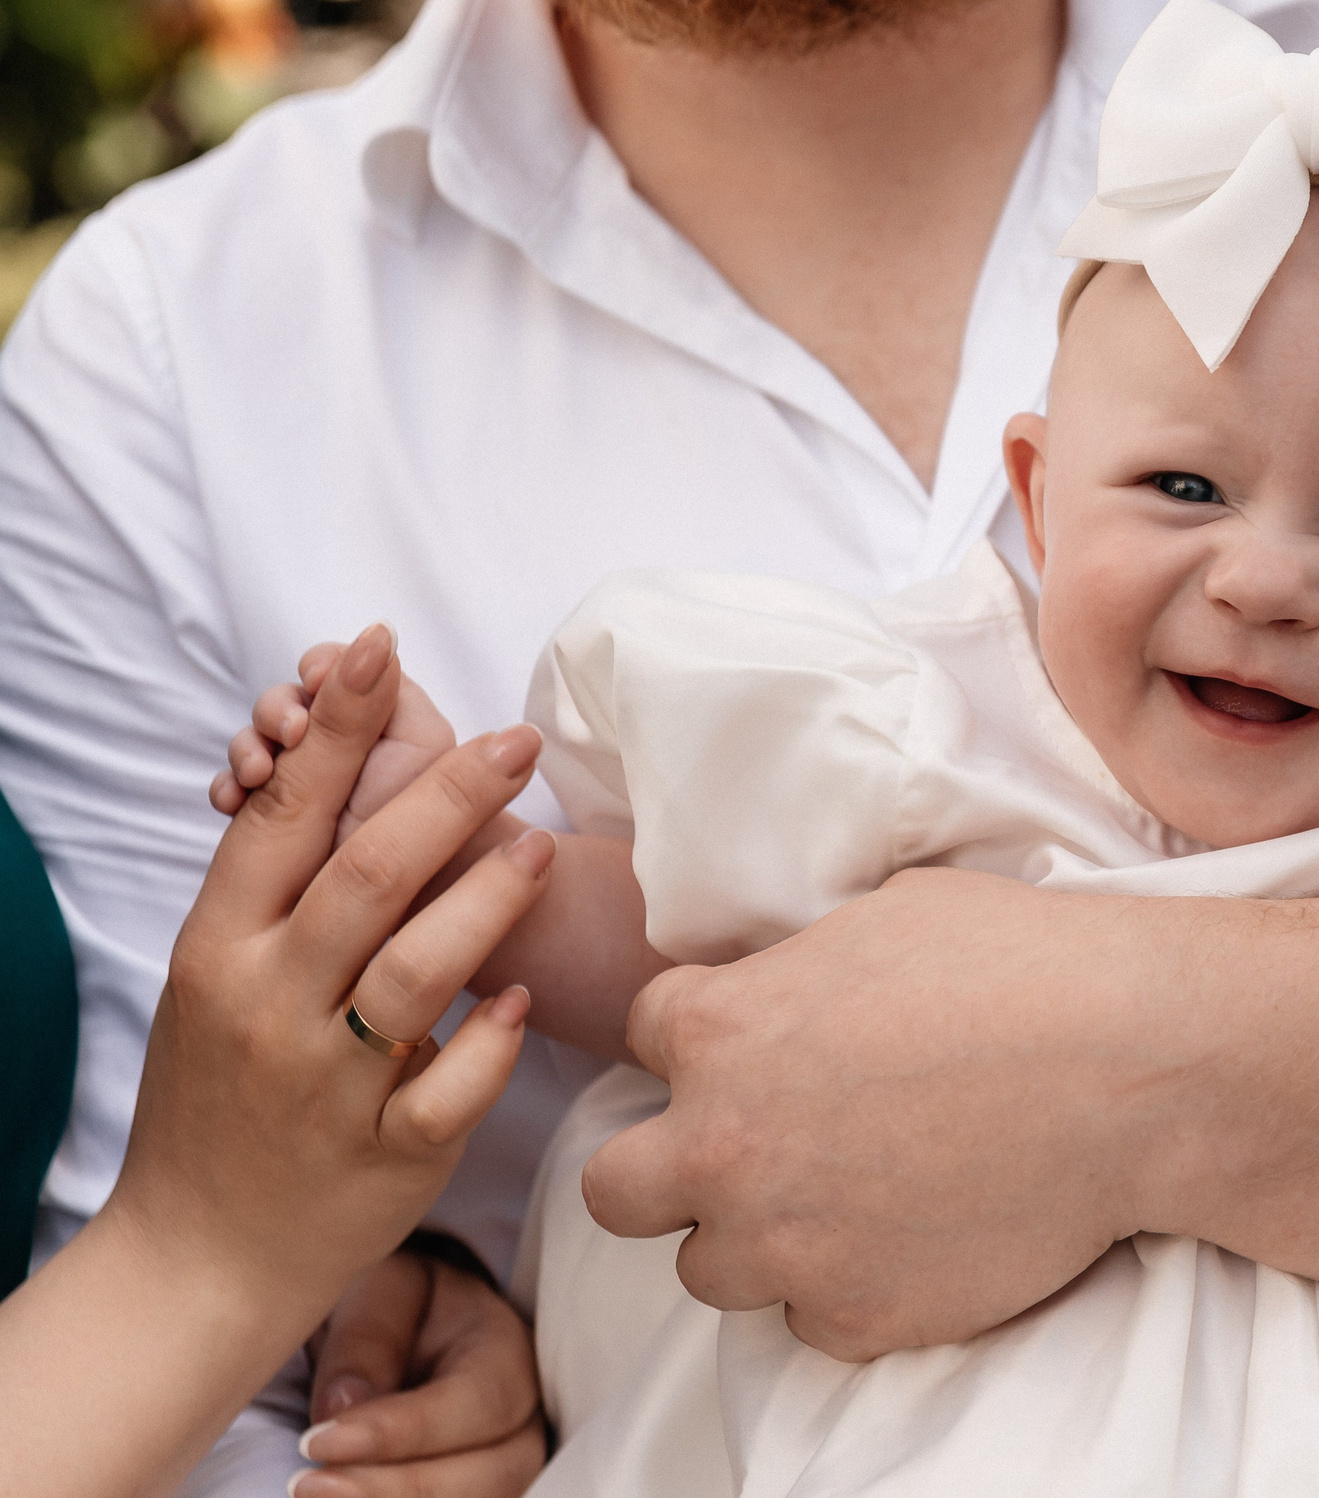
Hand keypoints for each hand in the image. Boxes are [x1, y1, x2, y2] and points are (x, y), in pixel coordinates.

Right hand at [110, 622, 553, 1315]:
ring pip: (413, 974)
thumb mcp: (220, 980)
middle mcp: (267, 1007)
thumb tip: (350, 769)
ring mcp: (324, 1085)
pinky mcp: (383, 1155)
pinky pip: (447, 1089)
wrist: (197, 1253)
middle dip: (441, 796)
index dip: (335, 730)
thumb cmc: (225, 1092)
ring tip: (536, 848)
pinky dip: (488, 1042)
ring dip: (486, 903)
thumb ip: (282, 892)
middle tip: (513, 740)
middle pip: (362, 877)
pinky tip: (518, 1003)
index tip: (378, 649)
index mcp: (219, 949)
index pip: (281, 818)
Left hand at [291, 1251, 545, 1497]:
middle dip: (398, 1488)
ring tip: (316, 1496)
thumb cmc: (396, 1306)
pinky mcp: (469, 1491)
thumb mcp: (381, 1289)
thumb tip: (344, 1407)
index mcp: (508, 1351)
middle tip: (309, 1486)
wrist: (404, 1332)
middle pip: (493, 1474)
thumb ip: (368, 1336)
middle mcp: (523, 1419)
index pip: (479, 1402)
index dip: (403, 1432)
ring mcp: (504, 1467)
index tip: (318, 1441)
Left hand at [580, 868, 1170, 1360]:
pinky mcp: (857, 1317)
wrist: (1134, 1068)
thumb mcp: (886, 914)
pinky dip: (848, 1284)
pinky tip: (916, 1232)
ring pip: (710, 1269)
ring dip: (761, 1234)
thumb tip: (782, 983)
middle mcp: (725, 1148)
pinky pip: (809, 1319)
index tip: (765, 1041)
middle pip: (618, 1189)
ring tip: (853, 1193)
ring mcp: (787, 1246)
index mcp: (719, 1032)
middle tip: (758, 1144)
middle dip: (674, 1165)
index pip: (642, 1037)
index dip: (708, 1035)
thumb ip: (797, 966)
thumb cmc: (1024, 965)